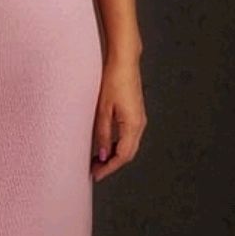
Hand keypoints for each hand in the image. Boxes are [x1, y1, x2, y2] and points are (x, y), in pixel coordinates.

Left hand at [90, 54, 146, 182]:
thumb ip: (102, 134)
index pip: (122, 156)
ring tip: (97, 159)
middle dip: (111, 164)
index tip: (95, 174)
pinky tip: (105, 144)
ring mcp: (139, 118)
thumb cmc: (113, 80)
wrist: (124, 60)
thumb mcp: (103, 109)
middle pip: (128, 153)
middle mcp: (140, 124)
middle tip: (94, 170)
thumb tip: (101, 155)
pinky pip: (129, 136)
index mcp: (133, 125)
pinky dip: (118, 144)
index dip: (109, 167)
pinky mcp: (136, 113)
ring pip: (129, 145)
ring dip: (114, 154)